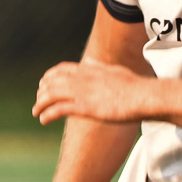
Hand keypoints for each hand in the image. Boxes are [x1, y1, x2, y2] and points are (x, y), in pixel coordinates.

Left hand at [33, 60, 150, 124]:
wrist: (145, 97)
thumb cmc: (136, 86)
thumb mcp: (115, 71)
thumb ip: (99, 67)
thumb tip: (88, 61)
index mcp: (90, 70)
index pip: (62, 69)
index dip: (49, 76)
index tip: (44, 84)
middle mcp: (83, 79)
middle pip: (52, 81)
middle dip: (42, 90)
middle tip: (38, 100)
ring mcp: (83, 92)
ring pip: (51, 94)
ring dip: (40, 103)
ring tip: (36, 111)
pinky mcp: (86, 107)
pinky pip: (59, 109)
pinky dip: (48, 113)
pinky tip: (43, 120)